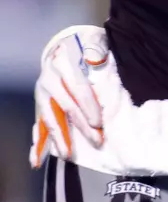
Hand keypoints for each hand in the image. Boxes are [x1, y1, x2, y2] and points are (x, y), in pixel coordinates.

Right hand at [31, 26, 105, 166]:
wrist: (60, 50)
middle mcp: (48, 81)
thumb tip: (96, 58)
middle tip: (97, 141)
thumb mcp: (93, 41)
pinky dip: (37, 144)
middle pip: (66, 107)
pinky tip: (35, 161)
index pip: (77, 88)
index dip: (88, 106)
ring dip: (59, 139)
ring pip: (50, 120)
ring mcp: (42, 96)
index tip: (98, 123)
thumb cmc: (82, 49)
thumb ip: (96, 47)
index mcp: (61, 65)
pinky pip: (38, 127)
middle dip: (81, 126)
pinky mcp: (40, 107)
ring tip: (66, 155)